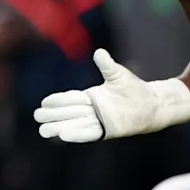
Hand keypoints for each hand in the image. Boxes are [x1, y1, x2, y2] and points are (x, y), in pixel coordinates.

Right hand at [33, 49, 189, 141]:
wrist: (152, 104)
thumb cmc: (134, 89)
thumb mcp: (118, 75)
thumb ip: (107, 66)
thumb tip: (99, 53)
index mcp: (92, 95)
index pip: (71, 98)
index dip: (57, 100)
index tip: (43, 103)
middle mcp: (93, 109)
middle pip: (68, 112)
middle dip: (53, 115)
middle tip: (36, 117)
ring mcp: (99, 120)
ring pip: (75, 124)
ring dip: (59, 127)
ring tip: (43, 131)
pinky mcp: (107, 131)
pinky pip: (89, 133)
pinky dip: (76, 134)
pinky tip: (63, 136)